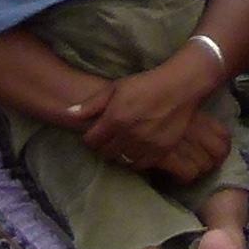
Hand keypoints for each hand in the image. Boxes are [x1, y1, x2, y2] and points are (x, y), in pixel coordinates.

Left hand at [85, 41, 232, 175]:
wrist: (180, 87)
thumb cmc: (145, 84)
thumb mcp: (115, 88)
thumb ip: (91, 104)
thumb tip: (68, 114)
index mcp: (115, 118)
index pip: (91, 141)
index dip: (91, 137)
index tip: (96, 133)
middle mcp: (129, 135)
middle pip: (105, 153)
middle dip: (104, 146)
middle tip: (110, 138)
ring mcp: (146, 144)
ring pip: (122, 160)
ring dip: (120, 153)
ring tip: (124, 144)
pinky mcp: (161, 151)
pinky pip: (141, 165)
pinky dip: (136, 160)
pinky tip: (137, 149)